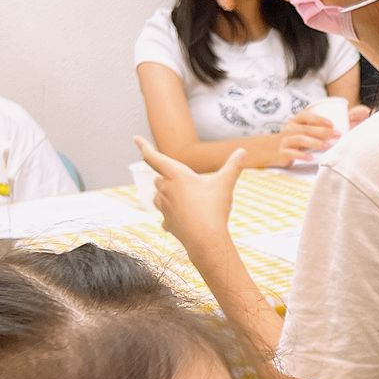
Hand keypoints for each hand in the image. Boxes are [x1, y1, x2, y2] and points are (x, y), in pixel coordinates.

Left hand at [136, 135, 242, 258]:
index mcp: (177, 176)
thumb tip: (243, 151)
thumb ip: (233, 166)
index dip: (144, 147)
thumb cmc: (213, 209)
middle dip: (166, 177)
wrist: (206, 240)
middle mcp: (166, 190)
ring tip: (181, 198)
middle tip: (180, 180)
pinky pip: (165, 216)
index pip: (155, 158)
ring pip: (158, 196)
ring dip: (165, 194)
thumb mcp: (225, 185)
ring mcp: (164, 208)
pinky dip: (171, 215)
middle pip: (158, 178)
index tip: (135, 138)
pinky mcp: (167, 222)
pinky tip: (182, 218)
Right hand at [254, 109, 345, 166]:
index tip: (332, 124)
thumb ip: (318, 129)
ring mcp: (284, 141)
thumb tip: (342, 128)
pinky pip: (291, 153)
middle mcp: (289, 129)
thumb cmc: (292, 140)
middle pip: (306, 128)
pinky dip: (301, 155)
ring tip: (326, 146)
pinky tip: (310, 158)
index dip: (318, 118)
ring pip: (299, 139)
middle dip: (323, 131)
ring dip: (314, 142)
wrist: (268, 150)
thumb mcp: (302, 131)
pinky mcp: (281, 153)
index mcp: (295, 121)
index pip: (305, 116)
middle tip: (337, 135)